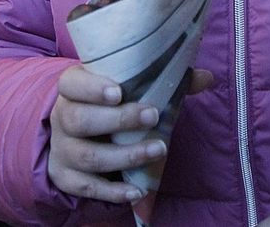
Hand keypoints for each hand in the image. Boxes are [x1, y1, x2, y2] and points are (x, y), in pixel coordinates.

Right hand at [47, 65, 213, 202]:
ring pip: (86, 156)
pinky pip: (86, 187)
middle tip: (152, 116)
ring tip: (159, 150)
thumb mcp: (130, 88)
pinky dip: (112, 192)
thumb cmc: (111, 105)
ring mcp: (62, 150)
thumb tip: (207, 77)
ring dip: (125, 156)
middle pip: (79, 119)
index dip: (92, 88)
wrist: (79, 134)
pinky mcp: (66, 177)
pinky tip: (137, 191)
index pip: (71, 84)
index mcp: (73, 89)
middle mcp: (62, 118)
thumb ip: (166, 80)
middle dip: (118, 120)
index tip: (119, 92)